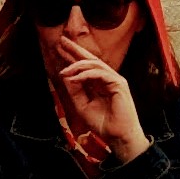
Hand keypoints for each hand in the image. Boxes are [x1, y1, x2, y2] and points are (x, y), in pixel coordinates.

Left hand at [51, 42, 148, 156]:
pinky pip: (101, 73)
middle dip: (76, 50)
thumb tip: (66, 76)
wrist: (117, 137)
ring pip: (95, 64)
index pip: (85, 66)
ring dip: (77, 65)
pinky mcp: (119, 84)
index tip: (60, 49)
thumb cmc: (104, 125)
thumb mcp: (83, 106)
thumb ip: (75, 92)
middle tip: (62, 41)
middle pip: (91, 59)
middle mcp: (107, 79)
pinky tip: (75, 77)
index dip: (73, 57)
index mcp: (99, 84)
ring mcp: (114, 80)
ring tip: (64, 71)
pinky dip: (86, 74)